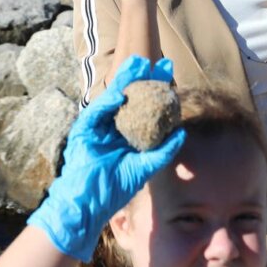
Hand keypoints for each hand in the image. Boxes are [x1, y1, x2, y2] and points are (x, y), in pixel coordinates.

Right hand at [27, 56, 186, 260]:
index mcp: (127, 133)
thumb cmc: (115, 189)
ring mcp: (98, 127)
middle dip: (141, 78)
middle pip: (129, 96)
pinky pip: (96, 113)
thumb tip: (182, 133)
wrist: (90, 204)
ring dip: (123, 80)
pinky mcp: (83, 131)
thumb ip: (163, 151)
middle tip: (156, 62)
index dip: (156, 90)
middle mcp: (113, 126)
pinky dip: (107, 102)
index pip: (144, 106)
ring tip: (138, 64)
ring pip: (112, 98)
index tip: (168, 74)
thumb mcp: (145, 167)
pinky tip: (119, 93)